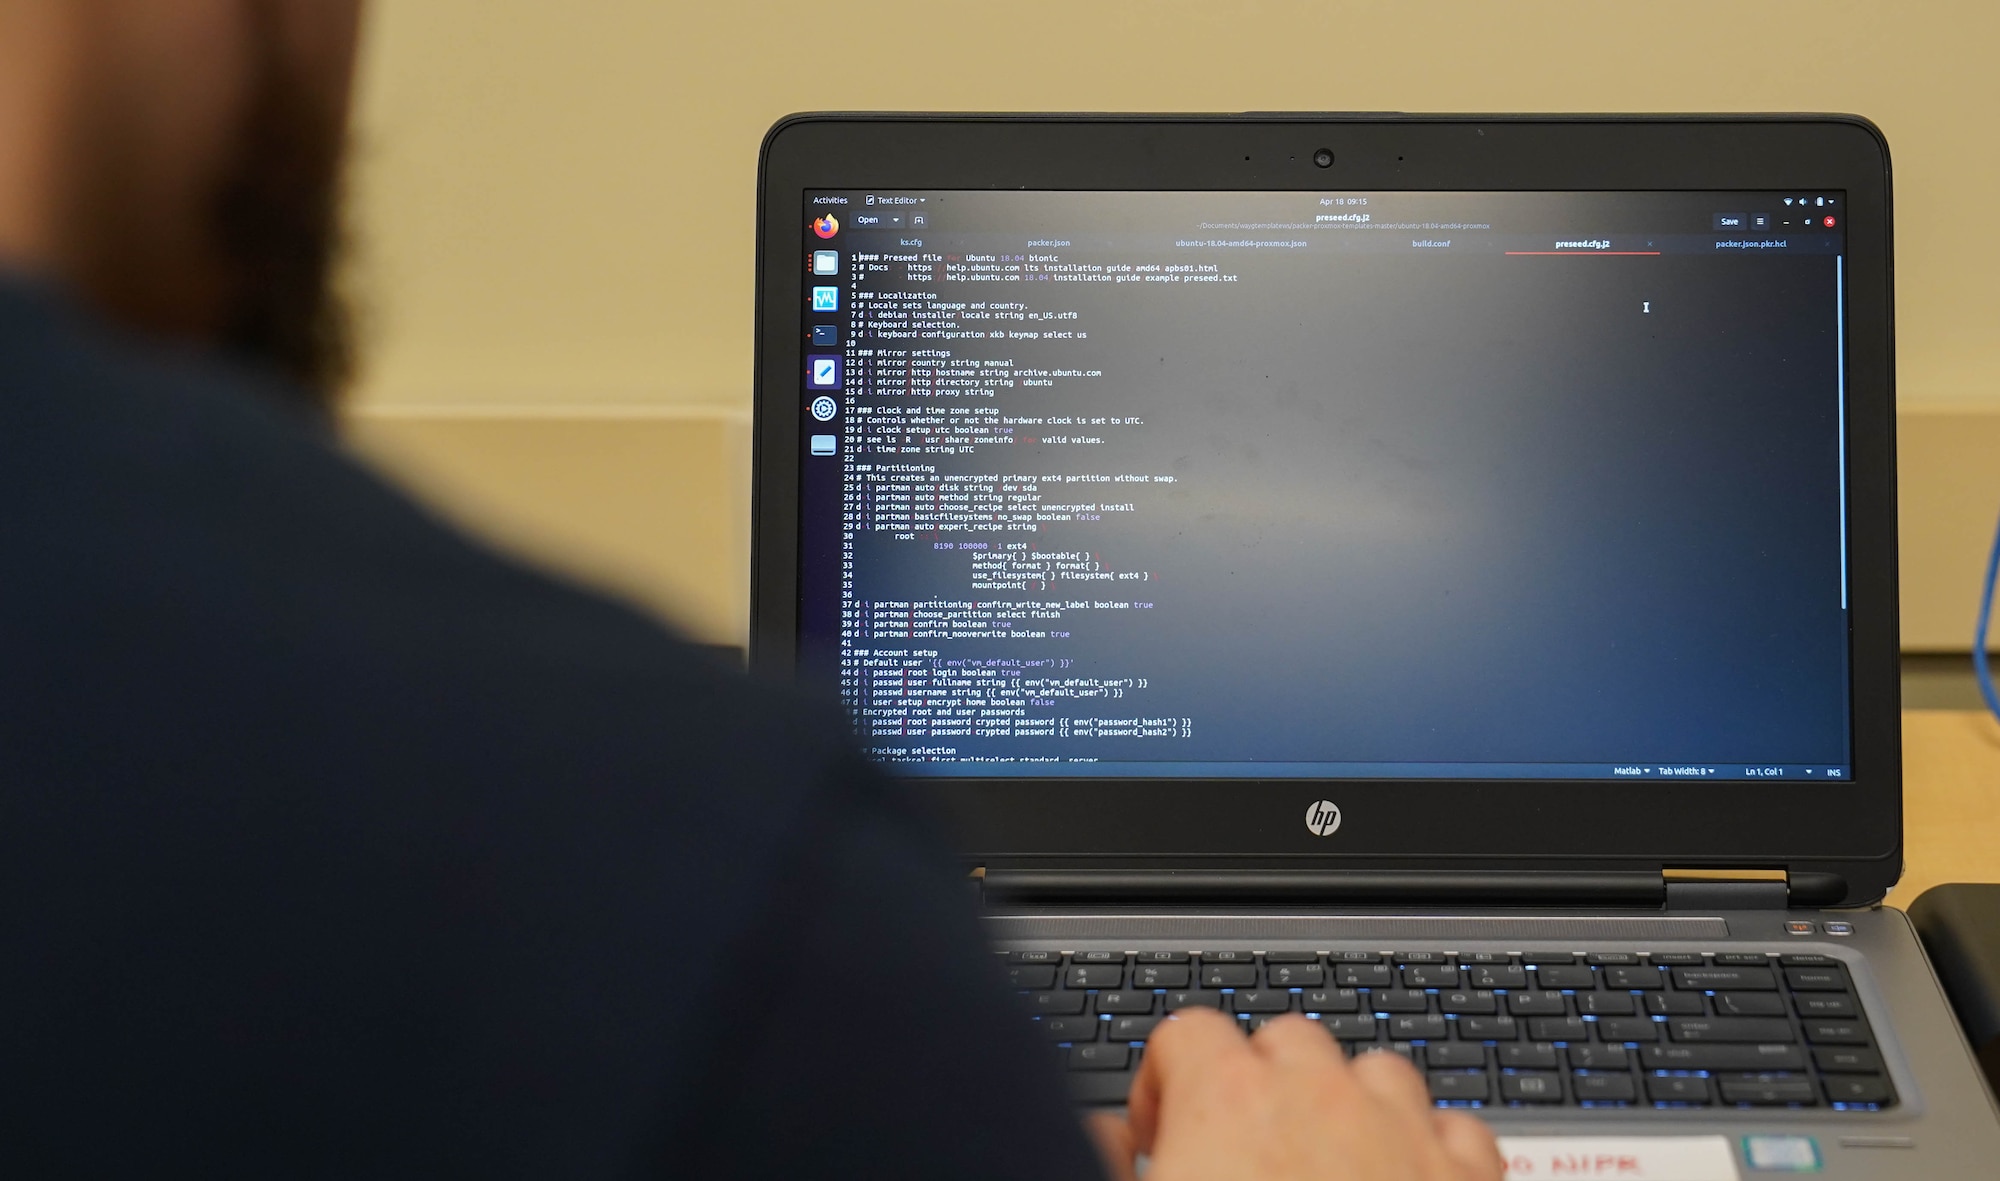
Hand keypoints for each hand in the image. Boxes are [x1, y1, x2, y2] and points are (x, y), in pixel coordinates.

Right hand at [1088, 1010, 1501, 1180]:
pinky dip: (1430, 1150)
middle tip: (1240, 1160)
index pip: (1188, 1034)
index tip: (1161, 1139)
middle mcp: (1321, 1099)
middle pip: (1286, 1041)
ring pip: (1378, 1073)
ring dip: (1350, 1106)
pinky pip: (1457, 1132)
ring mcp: (1402, 1137)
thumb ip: (1104, 1166)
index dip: (1165, 1082)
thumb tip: (1106, 1140)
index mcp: (1227, 1102)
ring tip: (1325, 1171)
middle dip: (1262, 1086)